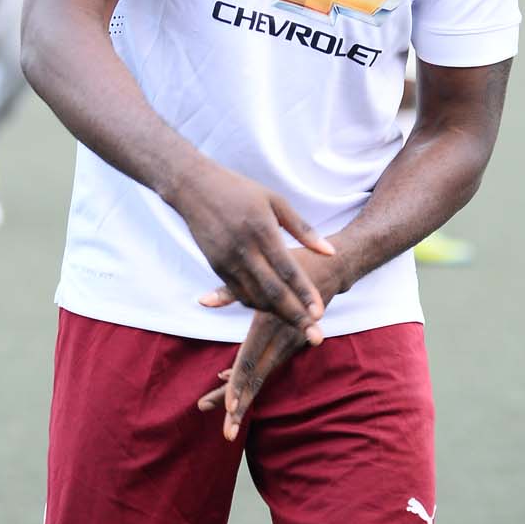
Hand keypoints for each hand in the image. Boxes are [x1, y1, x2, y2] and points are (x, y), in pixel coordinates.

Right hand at [174, 163, 335, 339]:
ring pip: (255, 298)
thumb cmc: (240, 190)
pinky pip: (239, 294)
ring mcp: (227, 261)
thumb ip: (303, 229)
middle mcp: (244, 250)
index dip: (304, 294)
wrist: (194, 188)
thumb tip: (329, 252)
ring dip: (277, 315)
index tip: (320, 313)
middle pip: (273, 292)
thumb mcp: (276, 201)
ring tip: (299, 326)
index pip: (288, 270)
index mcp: (262, 231)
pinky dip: (257, 305)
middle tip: (314, 335)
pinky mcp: (216, 267)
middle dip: (295, 316)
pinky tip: (273, 311)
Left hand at [197, 244, 347, 439]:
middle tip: (226, 434)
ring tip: (226, 421)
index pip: (251, 362)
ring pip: (262, 377)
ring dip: (243, 399)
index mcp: (270, 324)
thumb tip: (202, 301)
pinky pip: (268, 366)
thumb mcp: (265, 273)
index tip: (228, 408)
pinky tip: (227, 383)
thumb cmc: (295, 266)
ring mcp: (288, 344)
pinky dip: (250, 379)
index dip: (239, 386)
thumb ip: (231, 290)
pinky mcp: (290, 343)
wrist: (333, 267)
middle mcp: (280, 340)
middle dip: (240, 407)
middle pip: (257, 380)